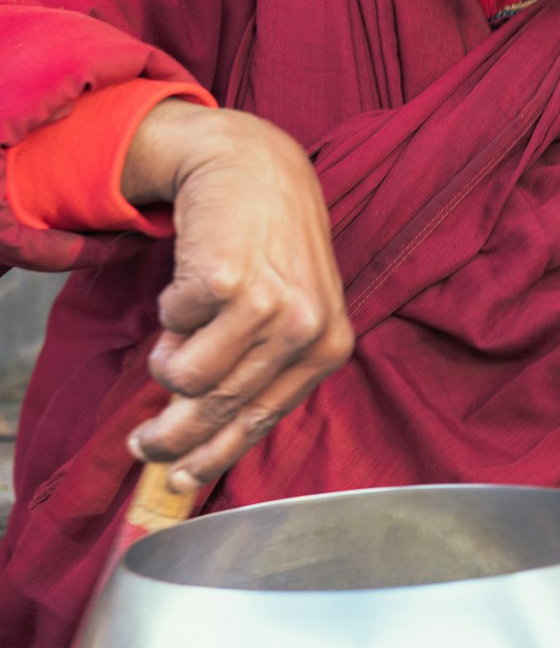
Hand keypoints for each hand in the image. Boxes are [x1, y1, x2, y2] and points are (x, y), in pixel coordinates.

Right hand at [122, 99, 353, 489]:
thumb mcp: (290, 306)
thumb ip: (259, 367)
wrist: (255, 165)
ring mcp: (269, 305)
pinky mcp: (225, 280)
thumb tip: (201, 439)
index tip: (178, 482)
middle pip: (220, 410)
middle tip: (142, 446)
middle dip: (172, 438)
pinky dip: (169, 309)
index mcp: (330, 347)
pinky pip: (170, 326)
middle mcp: (307, 330)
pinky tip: (191, 281)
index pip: (262, 421)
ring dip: (169, 358)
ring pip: (186, 377)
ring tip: (179, 328)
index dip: (214, 458)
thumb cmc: (269, 242)